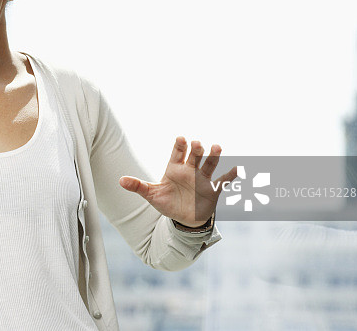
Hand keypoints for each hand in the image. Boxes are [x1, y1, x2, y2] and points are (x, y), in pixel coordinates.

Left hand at [119, 137, 237, 226]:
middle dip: (196, 150)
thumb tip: (120, 180)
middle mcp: (190, 170)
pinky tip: (236, 170)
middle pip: (194, 157)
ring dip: (214, 156)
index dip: (179, 146)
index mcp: (175, 169)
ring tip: (217, 147)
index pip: (177, 153)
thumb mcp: (152, 195)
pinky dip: (229, 176)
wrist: (183, 217)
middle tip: (197, 143)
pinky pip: (222, 182)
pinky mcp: (212, 190)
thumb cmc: (167, 202)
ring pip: (209, 165)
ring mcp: (202, 179)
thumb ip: (138, 186)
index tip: (181, 138)